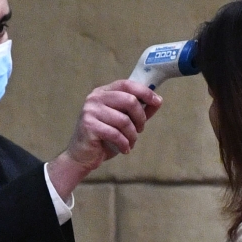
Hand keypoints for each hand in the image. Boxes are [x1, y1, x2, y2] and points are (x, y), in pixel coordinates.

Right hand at [47, 80, 162, 199]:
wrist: (82, 156)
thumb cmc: (104, 138)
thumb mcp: (124, 122)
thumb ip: (139, 110)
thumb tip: (158, 100)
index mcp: (103, 92)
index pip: (127, 84)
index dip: (145, 92)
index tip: (157, 101)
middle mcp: (95, 98)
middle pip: (129, 100)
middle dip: (140, 118)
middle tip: (140, 129)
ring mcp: (90, 111)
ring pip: (124, 120)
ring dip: (133, 135)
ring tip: (131, 142)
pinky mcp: (89, 126)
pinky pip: (115, 134)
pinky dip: (124, 144)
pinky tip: (124, 149)